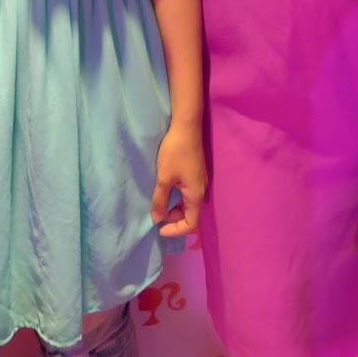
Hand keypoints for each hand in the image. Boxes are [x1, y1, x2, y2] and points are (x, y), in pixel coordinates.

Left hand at [150, 121, 206, 237]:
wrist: (186, 126)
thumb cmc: (175, 152)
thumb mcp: (164, 178)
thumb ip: (160, 201)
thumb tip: (157, 219)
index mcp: (196, 195)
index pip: (191, 224)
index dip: (175, 230)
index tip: (159, 228)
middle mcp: (201, 190)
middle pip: (190, 214)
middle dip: (173, 218)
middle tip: (156, 212)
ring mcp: (199, 180)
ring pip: (188, 203)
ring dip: (174, 206)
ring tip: (159, 200)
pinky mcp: (195, 172)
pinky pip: (187, 192)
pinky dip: (177, 196)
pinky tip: (165, 187)